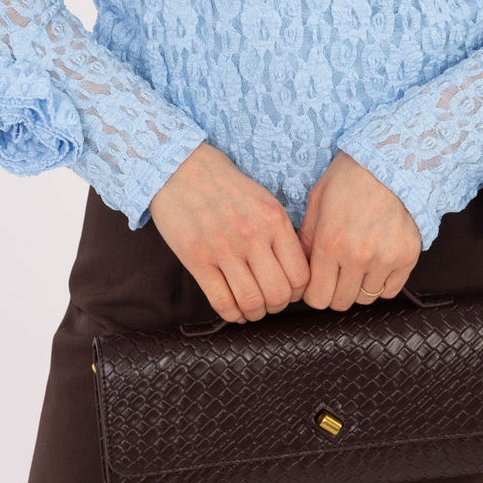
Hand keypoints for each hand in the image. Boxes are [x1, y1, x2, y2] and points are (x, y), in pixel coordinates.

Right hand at [149, 142, 310, 323]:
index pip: (300, 274)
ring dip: (255, 313)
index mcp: (274, 219)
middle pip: (278, 294)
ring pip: (251, 302)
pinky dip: (231, 314)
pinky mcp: (197, 259)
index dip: (298, 292)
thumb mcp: (264, 200)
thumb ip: (280, 232)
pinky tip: (233, 309)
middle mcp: (252, 234)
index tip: (289, 291)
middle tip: (270, 302)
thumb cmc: (226, 186)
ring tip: (252, 308)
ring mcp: (223, 248)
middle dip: (277, 306)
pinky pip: (221, 301)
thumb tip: (293, 270)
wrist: (181, 169)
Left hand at [296, 151, 421, 310]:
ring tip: (357, 264)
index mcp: (330, 242)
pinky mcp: (407, 257)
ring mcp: (385, 258)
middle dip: (333, 292)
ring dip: (357, 287)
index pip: (316, 297)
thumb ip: (305, 238)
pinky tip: (376, 263)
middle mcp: (358, 255)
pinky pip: (390, 291)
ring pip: (365, 298)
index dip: (312, 293)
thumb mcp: (317, 200)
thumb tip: (300, 268)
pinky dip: (381, 283)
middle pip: (340, 302)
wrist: (390, 161)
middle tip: (336, 274)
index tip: (316, 282)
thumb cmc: (350, 177)